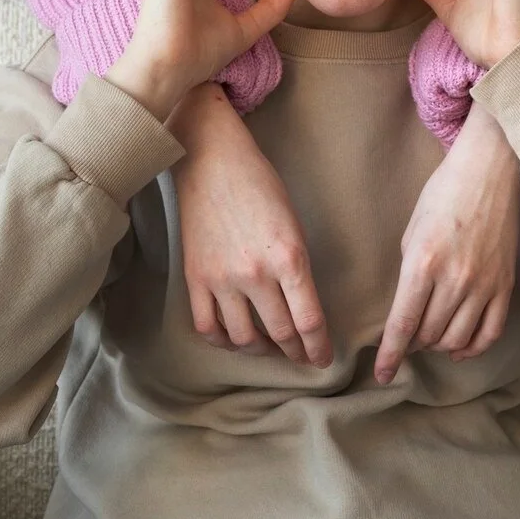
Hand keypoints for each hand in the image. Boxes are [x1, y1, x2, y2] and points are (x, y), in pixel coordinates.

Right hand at [171, 86, 332, 366]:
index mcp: (289, 256)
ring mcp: (222, 279)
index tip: (323, 359)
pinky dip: (223, 341)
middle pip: (281, 334)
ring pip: (244, 339)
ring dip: (262, 350)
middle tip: (302, 356)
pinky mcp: (196, 278)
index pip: (309, 321)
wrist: (212, 159)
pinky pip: (209, 327)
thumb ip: (297, 265)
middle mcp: (256, 274)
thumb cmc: (259, 183)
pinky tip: (234, 337)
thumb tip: (301, 304)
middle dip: (296, 351)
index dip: (319, 348)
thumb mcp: (292, 221)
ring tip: (270, 347)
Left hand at [374, 101, 519, 383]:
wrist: (491, 170)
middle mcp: (455, 280)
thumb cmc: (444, 193)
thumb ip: (409, 273)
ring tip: (430, 335)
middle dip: (413, 343)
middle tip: (407, 335)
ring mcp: (484, 285)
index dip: (390, 354)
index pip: (403, 324)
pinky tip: (459, 346)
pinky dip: (471, 348)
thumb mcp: (412, 230)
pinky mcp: (505, 286)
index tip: (381, 374)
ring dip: (438, 345)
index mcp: (423, 263)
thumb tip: (407, 310)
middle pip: (428, 335)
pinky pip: (489, 333)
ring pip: (456, 340)